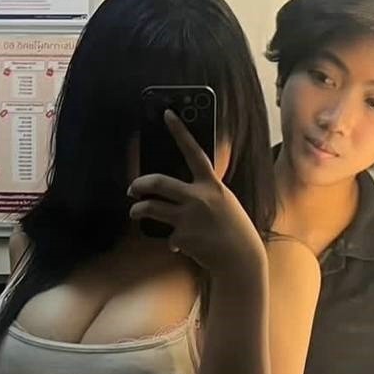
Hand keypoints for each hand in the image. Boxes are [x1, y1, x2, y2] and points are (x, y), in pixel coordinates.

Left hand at [128, 111, 265, 277]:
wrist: (240, 259)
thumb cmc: (233, 229)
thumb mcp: (224, 203)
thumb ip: (205, 193)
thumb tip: (179, 192)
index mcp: (212, 185)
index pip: (193, 151)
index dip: (180, 131)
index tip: (167, 114)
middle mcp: (199, 197)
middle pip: (158, 182)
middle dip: (140, 184)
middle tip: (133, 188)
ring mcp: (188, 217)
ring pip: (151, 207)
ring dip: (138, 210)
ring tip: (135, 212)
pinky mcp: (182, 236)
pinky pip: (168, 236)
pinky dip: (172, 241)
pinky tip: (181, 246)